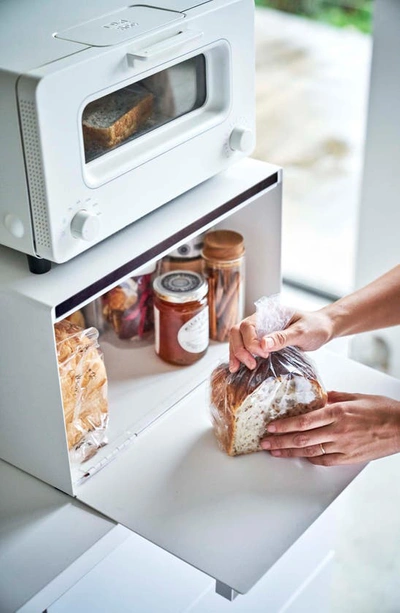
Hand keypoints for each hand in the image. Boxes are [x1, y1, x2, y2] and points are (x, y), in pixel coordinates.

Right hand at [229, 310, 333, 372]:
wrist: (323, 328)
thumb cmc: (315, 327)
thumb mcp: (301, 332)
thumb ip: (282, 337)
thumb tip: (263, 344)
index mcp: (268, 314)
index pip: (248, 326)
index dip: (250, 342)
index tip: (263, 354)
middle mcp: (260, 321)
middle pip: (237, 332)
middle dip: (239, 349)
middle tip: (250, 364)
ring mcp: (260, 331)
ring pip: (237, 339)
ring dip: (236, 353)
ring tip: (237, 369)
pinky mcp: (262, 341)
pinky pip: (245, 346)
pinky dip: (240, 356)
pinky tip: (239, 367)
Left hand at [260, 391, 399, 464]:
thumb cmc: (383, 410)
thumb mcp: (357, 396)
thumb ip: (335, 397)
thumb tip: (319, 397)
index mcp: (338, 412)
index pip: (304, 420)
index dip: (285, 425)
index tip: (271, 426)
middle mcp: (338, 431)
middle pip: (302, 438)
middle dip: (280, 441)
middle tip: (265, 442)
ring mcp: (343, 446)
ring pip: (310, 451)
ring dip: (290, 452)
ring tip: (275, 451)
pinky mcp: (349, 457)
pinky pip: (324, 460)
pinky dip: (310, 458)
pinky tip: (300, 456)